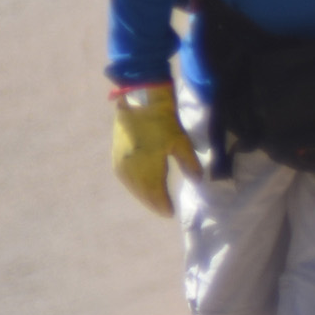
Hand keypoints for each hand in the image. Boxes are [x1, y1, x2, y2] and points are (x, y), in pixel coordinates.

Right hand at [111, 84, 201, 216]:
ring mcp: (120, 166)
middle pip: (143, 194)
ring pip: (134, 188)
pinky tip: (143, 186)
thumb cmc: (162, 122)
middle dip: (154, 202)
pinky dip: (136, 186)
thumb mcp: (180, 142)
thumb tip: (198, 180)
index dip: (163, 205)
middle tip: (164, 210)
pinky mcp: (116, 158)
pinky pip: (127, 179)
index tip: (171, 213)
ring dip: (144, 195)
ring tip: (155, 200)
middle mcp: (130, 173)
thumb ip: (189, 164)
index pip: (156, 195)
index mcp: (146, 171)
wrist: (139, 102)